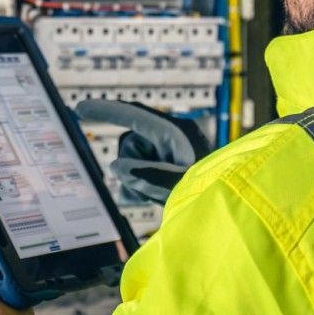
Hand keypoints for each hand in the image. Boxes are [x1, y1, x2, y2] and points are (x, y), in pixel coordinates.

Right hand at [75, 99, 210, 202]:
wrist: (234, 205)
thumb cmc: (212, 192)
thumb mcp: (179, 185)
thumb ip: (146, 175)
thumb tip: (116, 167)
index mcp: (176, 133)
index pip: (133, 115)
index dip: (105, 111)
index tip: (79, 109)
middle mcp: (172, 138)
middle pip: (132, 144)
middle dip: (131, 168)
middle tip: (145, 190)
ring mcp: (171, 151)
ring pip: (134, 160)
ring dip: (136, 181)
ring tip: (154, 198)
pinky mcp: (170, 165)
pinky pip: (142, 170)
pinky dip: (139, 185)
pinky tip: (148, 199)